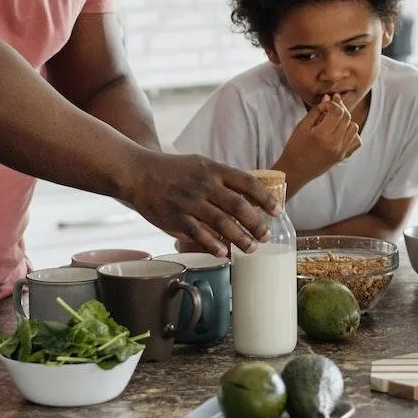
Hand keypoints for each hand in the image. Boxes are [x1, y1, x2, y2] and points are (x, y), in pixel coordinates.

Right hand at [126, 151, 280, 257]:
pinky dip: (214, 245)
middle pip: (239, 206)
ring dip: (240, 238)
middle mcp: (205, 185)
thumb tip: (248, 196)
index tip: (278, 211)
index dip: (265, 198)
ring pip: (222, 223)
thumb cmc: (173, 170)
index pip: (247, 182)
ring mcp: (191, 203)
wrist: (139, 173)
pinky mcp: (176, 218)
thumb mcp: (201, 164)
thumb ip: (222, 179)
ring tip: (252, 248)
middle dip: (257, 223)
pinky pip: (199, 234)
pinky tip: (225, 253)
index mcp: (214, 170)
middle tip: (267, 236)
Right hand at [277, 95, 360, 189]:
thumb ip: (316, 111)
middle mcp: (334, 144)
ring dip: (346, 120)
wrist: (295, 171)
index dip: (335, 102)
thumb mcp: (301, 127)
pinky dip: (352, 133)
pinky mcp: (343, 156)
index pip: (337, 112)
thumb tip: (328, 99)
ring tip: (335, 120)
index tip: (330, 100)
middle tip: (333, 105)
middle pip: (347, 118)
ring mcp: (341, 151)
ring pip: (354, 127)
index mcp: (321, 135)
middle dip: (341, 108)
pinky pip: (356, 141)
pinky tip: (341, 132)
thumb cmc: (295, 148)